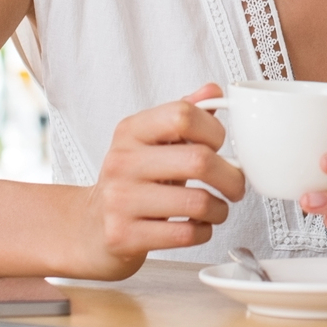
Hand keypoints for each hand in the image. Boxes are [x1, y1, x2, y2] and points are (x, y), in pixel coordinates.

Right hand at [71, 84, 246, 278]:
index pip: (183, 114)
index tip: (220, 146)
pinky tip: (197, 226)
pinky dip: (203, 232)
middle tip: (236, 185)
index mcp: (131, 131)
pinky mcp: (123, 236)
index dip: (214, 131)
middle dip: (232, 177)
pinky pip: (185, 234)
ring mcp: (119, 200)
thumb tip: (212, 90)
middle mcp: (122, 162)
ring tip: (217, 209)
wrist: (91, 228)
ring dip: (220, 210)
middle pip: (199, 160)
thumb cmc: (134, 182)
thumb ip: (183, 114)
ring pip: (197, 202)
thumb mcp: (152, 142)